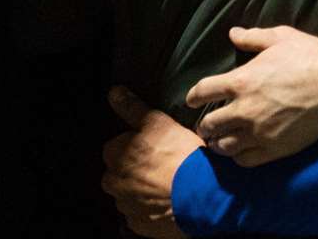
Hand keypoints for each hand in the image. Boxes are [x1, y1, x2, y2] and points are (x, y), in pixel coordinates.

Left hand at [101, 86, 201, 238]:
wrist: (203, 194)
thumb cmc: (182, 156)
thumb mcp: (158, 123)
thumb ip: (132, 108)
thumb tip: (114, 92)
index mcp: (116, 155)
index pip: (115, 146)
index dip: (135, 144)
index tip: (153, 146)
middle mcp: (115, 182)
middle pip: (118, 172)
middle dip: (134, 168)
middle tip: (161, 163)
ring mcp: (126, 206)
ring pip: (128, 193)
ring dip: (141, 188)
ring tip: (166, 182)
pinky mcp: (138, 224)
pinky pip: (139, 214)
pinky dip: (149, 208)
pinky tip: (166, 199)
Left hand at [184, 26, 317, 165]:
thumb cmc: (309, 56)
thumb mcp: (280, 37)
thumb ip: (252, 37)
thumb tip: (233, 33)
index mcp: (241, 81)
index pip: (203, 91)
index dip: (193, 96)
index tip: (192, 100)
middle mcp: (244, 109)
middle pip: (209, 125)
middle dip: (205, 125)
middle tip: (207, 125)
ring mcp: (259, 132)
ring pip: (224, 146)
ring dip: (219, 142)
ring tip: (220, 140)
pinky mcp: (274, 148)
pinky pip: (245, 160)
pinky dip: (238, 156)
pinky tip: (240, 151)